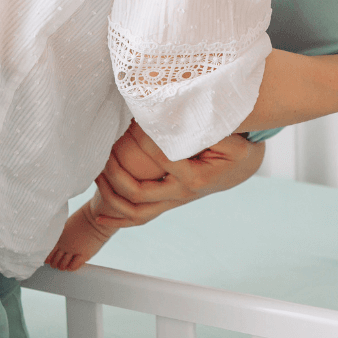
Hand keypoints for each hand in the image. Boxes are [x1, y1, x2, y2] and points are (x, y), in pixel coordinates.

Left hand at [90, 121, 264, 228]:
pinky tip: (100, 215)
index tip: (134, 122)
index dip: (144, 140)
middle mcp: (181, 194)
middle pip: (140, 193)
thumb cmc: (235, 150)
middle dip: (116, 173)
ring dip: (112, 197)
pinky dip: (120, 219)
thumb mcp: (231, 139)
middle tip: (103, 153)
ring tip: (95, 176)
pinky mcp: (169, 203)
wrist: (241, 169)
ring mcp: (174, 202)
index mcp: (195, 178)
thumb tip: (180, 118)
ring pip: (136, 211)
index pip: (162, 159)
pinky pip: (141, 217)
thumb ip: (208, 130)